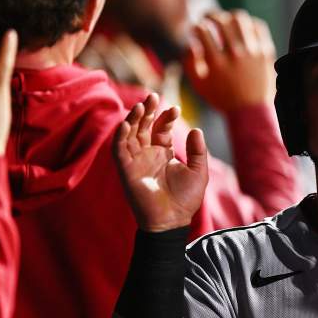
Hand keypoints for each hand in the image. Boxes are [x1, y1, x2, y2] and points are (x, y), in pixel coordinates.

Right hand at [113, 93, 208, 231]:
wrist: (173, 221)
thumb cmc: (185, 199)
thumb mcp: (198, 170)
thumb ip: (197, 150)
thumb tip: (196, 129)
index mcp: (162, 153)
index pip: (160, 129)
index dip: (166, 117)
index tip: (175, 108)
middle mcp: (147, 155)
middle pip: (143, 127)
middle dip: (147, 111)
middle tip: (153, 96)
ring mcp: (135, 162)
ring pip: (129, 134)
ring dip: (133, 119)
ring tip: (141, 105)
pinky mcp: (126, 171)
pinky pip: (119, 150)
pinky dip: (121, 136)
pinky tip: (127, 124)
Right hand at [184, 10, 276, 111]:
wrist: (251, 111)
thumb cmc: (221, 98)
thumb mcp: (199, 85)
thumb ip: (189, 62)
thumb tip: (191, 41)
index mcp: (217, 63)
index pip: (203, 31)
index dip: (196, 26)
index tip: (196, 29)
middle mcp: (235, 55)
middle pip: (221, 20)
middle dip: (210, 15)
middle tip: (207, 17)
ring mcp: (253, 52)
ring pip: (240, 19)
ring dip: (229, 15)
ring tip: (225, 19)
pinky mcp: (266, 52)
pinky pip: (258, 26)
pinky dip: (248, 23)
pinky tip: (242, 28)